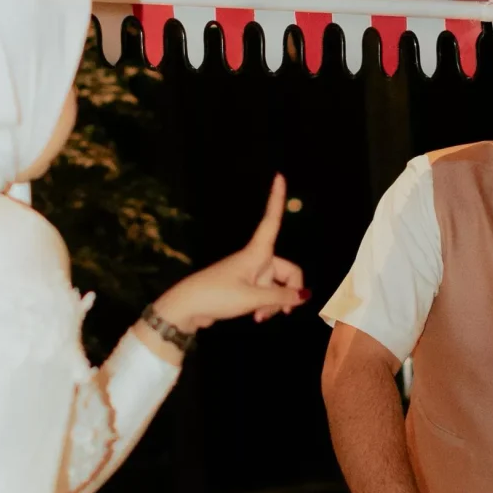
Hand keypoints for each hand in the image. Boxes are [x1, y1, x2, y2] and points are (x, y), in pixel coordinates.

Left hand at [150, 177, 305, 336]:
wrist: (187, 309)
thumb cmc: (217, 296)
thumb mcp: (253, 298)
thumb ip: (281, 298)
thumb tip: (305, 296)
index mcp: (256, 254)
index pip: (271, 220)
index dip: (276, 199)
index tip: (279, 176)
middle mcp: (256, 260)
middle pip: (288, 271)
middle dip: (289, 292)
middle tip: (285, 313)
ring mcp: (250, 275)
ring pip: (277, 288)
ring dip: (275, 304)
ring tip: (260, 317)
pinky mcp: (245, 288)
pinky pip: (266, 295)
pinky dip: (266, 306)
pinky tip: (257, 317)